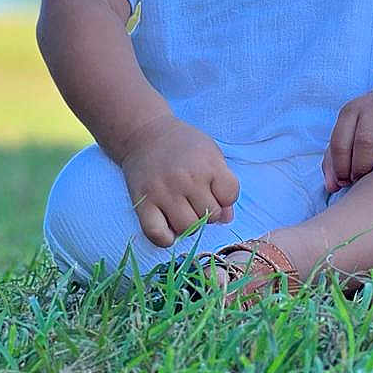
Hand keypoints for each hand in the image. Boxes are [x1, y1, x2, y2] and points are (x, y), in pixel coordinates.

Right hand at [119, 115, 239, 246]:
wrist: (145, 134)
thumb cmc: (183, 143)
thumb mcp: (211, 153)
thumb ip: (223, 184)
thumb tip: (227, 219)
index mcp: (207, 164)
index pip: (230, 195)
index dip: (226, 196)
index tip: (215, 189)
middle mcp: (186, 179)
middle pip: (211, 215)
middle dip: (209, 211)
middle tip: (197, 199)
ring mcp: (163, 192)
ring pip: (188, 228)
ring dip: (190, 225)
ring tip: (184, 210)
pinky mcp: (142, 202)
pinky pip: (157, 234)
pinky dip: (166, 238)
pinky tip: (169, 227)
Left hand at [321, 84, 372, 193]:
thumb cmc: (370, 127)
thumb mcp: (350, 136)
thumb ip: (335, 159)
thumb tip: (332, 186)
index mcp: (351, 111)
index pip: (340, 140)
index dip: (342, 166)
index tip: (347, 182)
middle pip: (365, 134)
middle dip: (362, 163)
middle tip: (365, 178)